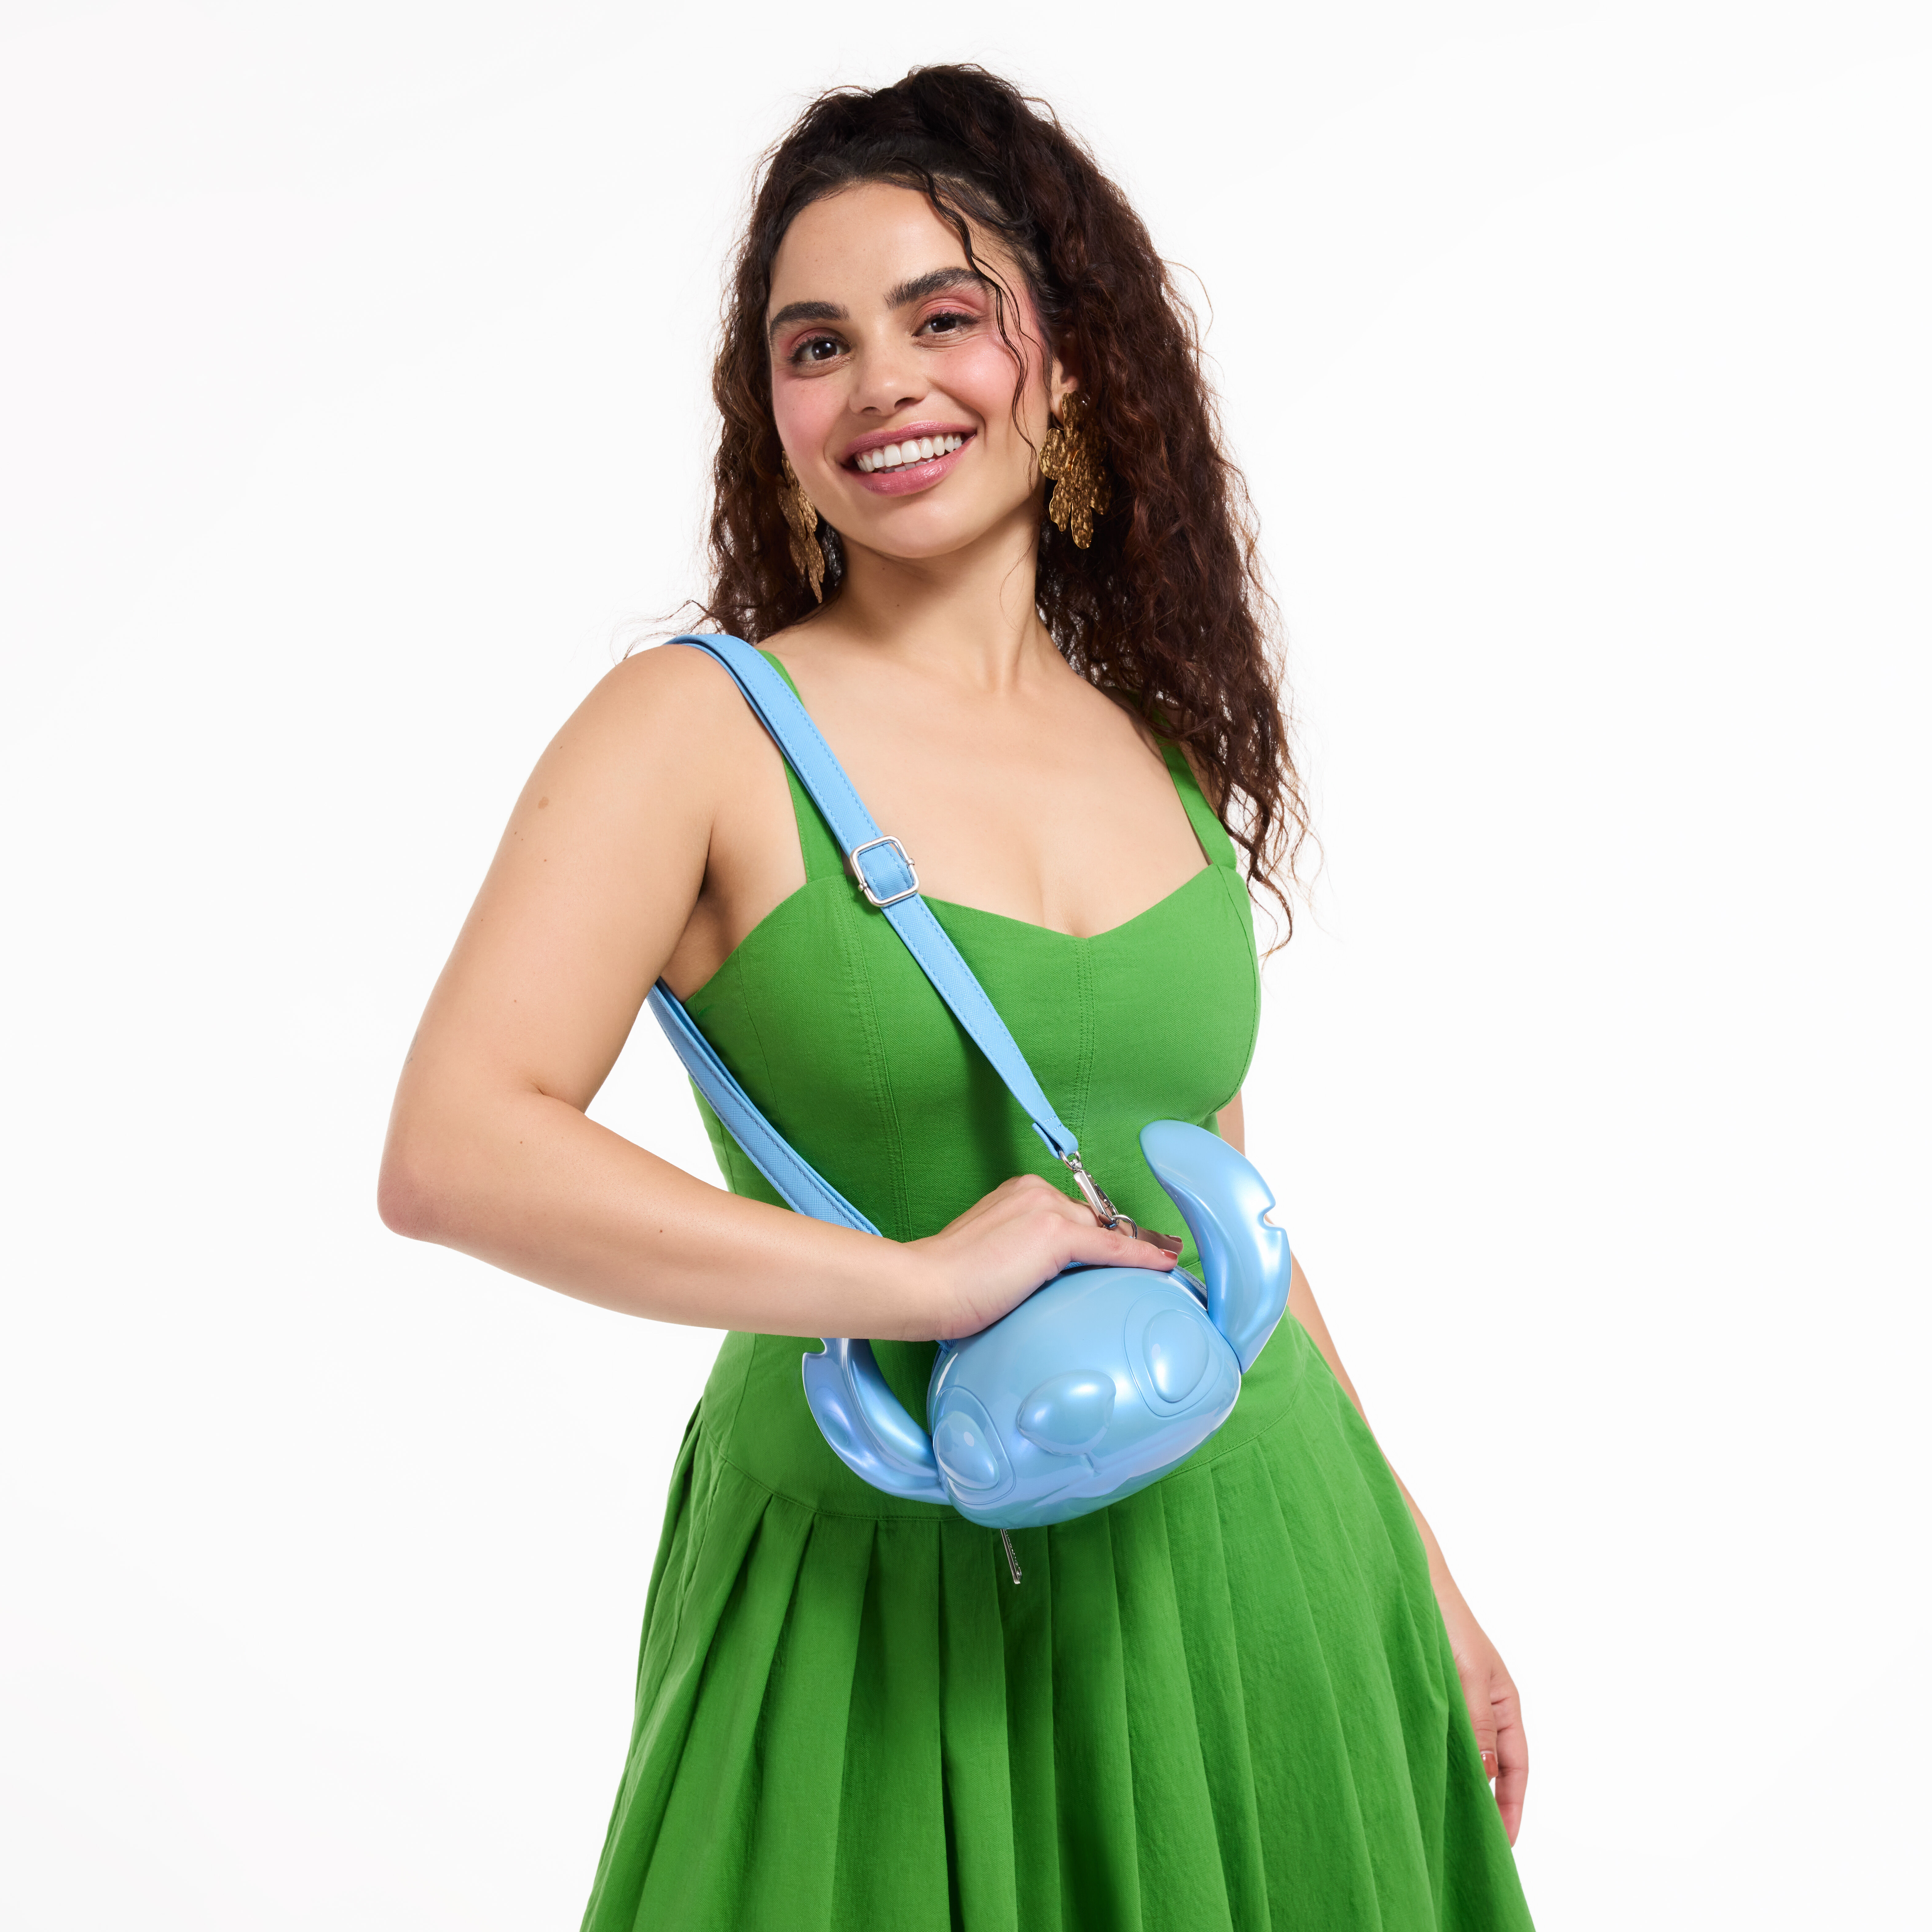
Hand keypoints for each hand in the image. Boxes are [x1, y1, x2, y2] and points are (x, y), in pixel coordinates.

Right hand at [906, 1172, 1176, 1338]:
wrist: (923, 1287)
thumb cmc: (947, 1285)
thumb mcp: (990, 1259)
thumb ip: (1020, 1257)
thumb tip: (1042, 1281)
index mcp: (1017, 1194)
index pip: (1071, 1215)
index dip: (1094, 1240)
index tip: (1117, 1253)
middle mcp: (1035, 1192)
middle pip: (1090, 1222)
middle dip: (1108, 1248)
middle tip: (1135, 1271)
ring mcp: (1046, 1210)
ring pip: (1101, 1235)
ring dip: (1121, 1256)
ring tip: (1154, 1272)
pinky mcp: (1055, 1234)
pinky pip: (1112, 1248)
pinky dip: (1141, 1257)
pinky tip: (1165, 1264)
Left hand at [1435, 1582, 1527, 1843]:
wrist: (1406, 1577)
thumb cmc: (1445, 1618)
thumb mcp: (1469, 1675)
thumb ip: (1477, 1724)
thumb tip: (1486, 1774)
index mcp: (1503, 1701)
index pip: (1516, 1765)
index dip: (1511, 1805)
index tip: (1505, 1845)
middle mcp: (1481, 1704)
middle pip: (1491, 1765)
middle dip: (1486, 1804)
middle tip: (1472, 1846)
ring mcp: (1454, 1698)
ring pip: (1461, 1752)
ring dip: (1456, 1783)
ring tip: (1441, 1820)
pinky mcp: (1426, 1691)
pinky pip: (1435, 1733)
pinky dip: (1431, 1757)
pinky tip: (1414, 1774)